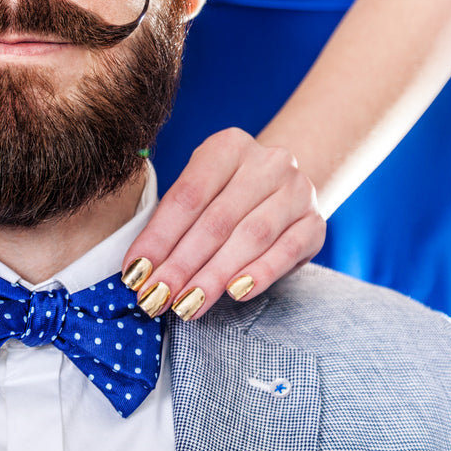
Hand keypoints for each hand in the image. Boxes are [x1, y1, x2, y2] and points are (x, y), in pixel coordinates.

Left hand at [121, 128, 324, 319]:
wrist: (287, 188)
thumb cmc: (228, 194)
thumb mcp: (202, 191)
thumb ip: (174, 223)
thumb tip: (140, 270)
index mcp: (228, 146)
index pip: (187, 196)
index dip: (158, 238)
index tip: (134, 273)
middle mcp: (267, 162)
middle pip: (216, 221)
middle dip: (181, 265)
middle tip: (157, 297)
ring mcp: (296, 190)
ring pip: (249, 237)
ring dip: (213, 276)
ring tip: (187, 305)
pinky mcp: (315, 222)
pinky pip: (287, 251)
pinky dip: (260, 273)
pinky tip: (235, 293)